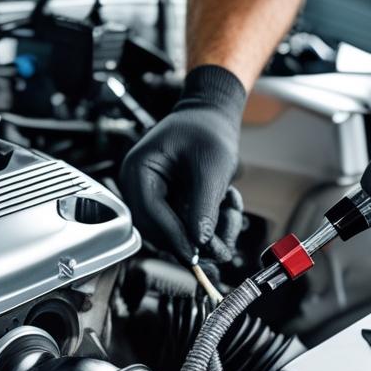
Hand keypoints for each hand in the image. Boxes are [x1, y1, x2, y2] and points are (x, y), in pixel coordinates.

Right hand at [119, 66, 246, 263]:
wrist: (210, 115)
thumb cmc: (206, 130)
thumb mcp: (211, 166)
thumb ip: (204, 205)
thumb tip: (200, 242)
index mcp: (139, 171)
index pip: (150, 214)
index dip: (173, 237)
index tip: (196, 254)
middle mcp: (139, 187)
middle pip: (159, 230)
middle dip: (193, 238)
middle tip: (223, 247)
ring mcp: (152, 196)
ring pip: (175, 232)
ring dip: (207, 229)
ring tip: (232, 204)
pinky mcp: (167, 203)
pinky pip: (185, 225)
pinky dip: (208, 221)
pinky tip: (228, 201)